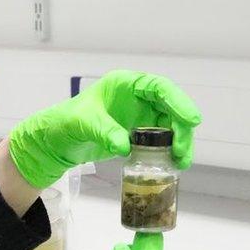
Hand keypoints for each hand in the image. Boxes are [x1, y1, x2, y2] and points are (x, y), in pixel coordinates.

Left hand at [8, 70, 200, 188]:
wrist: (57, 142)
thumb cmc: (65, 123)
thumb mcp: (82, 123)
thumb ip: (103, 131)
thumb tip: (125, 146)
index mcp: (124, 84)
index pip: (158, 87)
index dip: (177, 101)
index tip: (192, 119)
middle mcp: (137, 98)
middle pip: (170, 108)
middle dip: (181, 129)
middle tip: (181, 152)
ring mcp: (140, 116)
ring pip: (170, 126)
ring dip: (178, 143)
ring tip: (180, 163)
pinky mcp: (139, 134)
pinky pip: (161, 141)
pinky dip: (168, 152)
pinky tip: (171, 165)